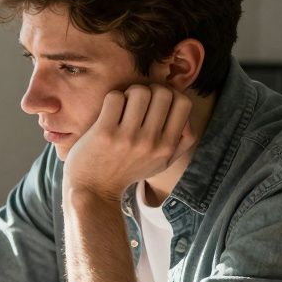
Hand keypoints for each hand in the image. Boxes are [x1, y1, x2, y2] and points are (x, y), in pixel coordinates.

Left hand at [63, 83, 197, 200]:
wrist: (94, 190)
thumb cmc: (127, 171)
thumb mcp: (161, 164)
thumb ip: (180, 142)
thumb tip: (187, 118)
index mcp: (166, 148)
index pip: (184, 103)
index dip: (171, 95)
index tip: (157, 102)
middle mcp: (150, 143)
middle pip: (163, 93)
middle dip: (150, 91)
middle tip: (137, 102)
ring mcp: (127, 138)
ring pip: (140, 92)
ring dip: (130, 93)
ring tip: (124, 105)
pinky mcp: (104, 133)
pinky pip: (115, 97)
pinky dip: (112, 98)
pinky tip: (109, 111)